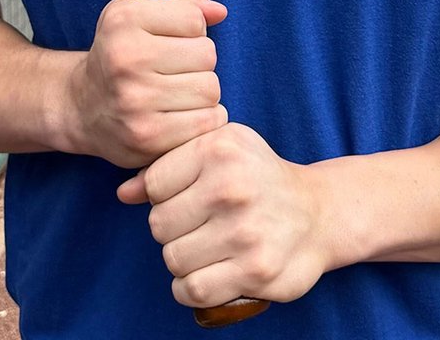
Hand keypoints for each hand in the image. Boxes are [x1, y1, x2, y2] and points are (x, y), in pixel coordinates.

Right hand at [63, 0, 227, 167]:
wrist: (82, 107)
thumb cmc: (122, 54)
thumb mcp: (139, 14)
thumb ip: (185, 2)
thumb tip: (219, 11)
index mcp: (123, 20)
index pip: (194, 18)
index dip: (192, 28)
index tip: (173, 38)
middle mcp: (126, 59)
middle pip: (207, 54)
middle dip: (199, 60)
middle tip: (176, 68)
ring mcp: (136, 101)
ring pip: (210, 89)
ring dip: (202, 90)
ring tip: (178, 91)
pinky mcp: (149, 137)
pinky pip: (208, 121)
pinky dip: (205, 118)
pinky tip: (182, 114)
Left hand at [118, 123, 327, 308]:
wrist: (316, 212)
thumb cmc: (257, 176)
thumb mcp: (220, 150)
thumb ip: (169, 165)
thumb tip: (123, 193)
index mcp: (219, 149)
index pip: (154, 184)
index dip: (164, 196)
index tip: (187, 197)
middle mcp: (231, 187)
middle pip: (159, 225)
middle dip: (172, 230)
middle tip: (199, 225)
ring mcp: (244, 231)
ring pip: (173, 260)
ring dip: (183, 260)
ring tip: (206, 247)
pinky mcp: (255, 270)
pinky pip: (193, 290)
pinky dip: (191, 289)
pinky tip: (206, 273)